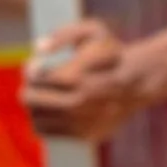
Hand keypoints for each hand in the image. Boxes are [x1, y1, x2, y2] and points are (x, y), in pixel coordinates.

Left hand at [22, 19, 142, 140]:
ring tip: (43, 97)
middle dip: (29, 90)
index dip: (31, 72)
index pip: (37, 79)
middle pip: (32, 100)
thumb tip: (37, 48)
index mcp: (77, 77)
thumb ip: (62, 34)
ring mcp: (81, 122)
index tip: (34, 67)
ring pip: (37, 118)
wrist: (137, 83)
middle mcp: (78, 103)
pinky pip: (48, 132)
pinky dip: (44, 121)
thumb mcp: (93, 30)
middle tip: (33, 84)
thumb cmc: (110, 54)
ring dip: (34, 107)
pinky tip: (52, 110)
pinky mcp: (84, 136)